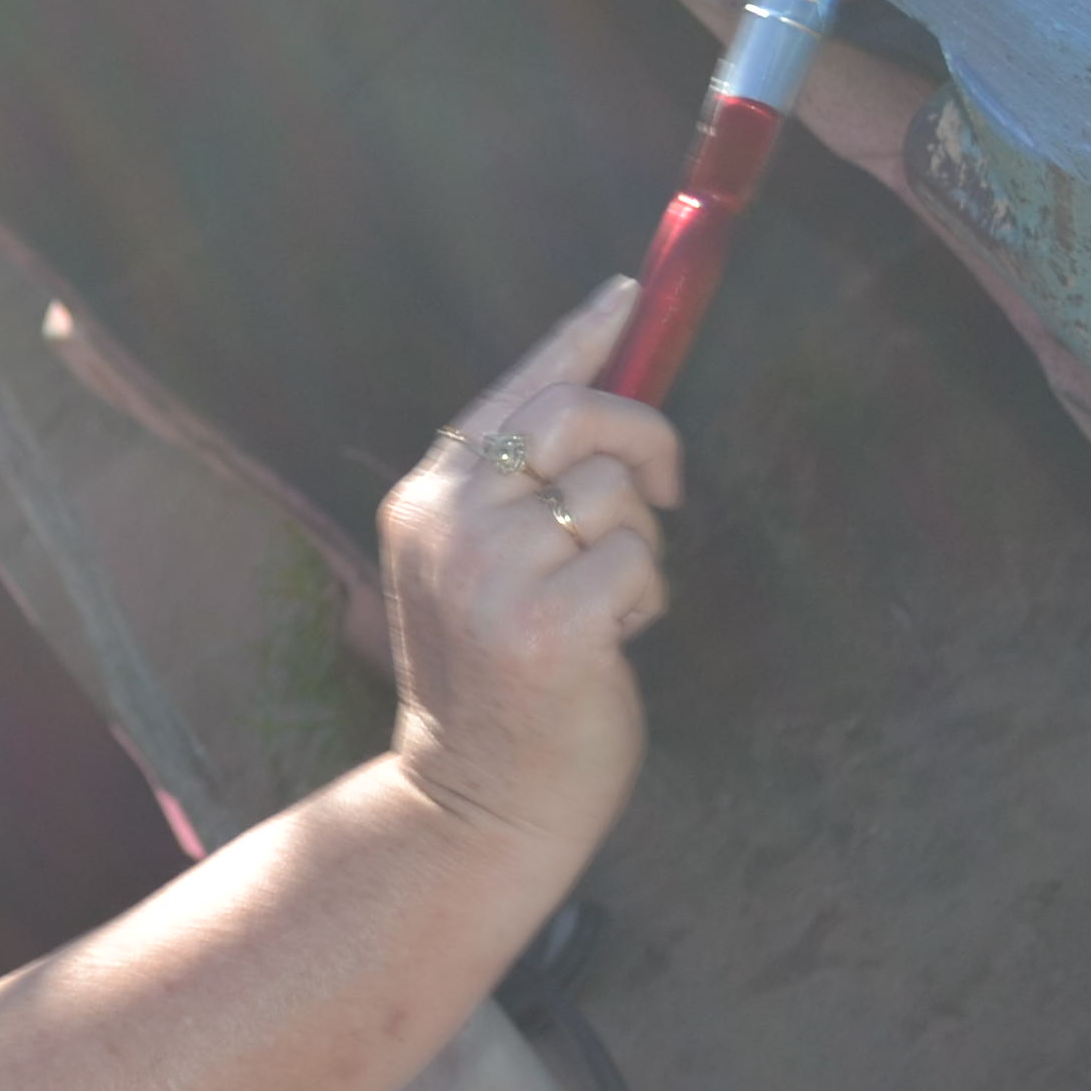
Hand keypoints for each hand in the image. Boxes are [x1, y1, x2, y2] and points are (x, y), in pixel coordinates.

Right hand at [379, 278, 677, 857]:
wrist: (474, 798)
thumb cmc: (496, 681)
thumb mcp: (474, 566)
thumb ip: (515, 492)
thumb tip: (608, 411)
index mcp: (425, 497)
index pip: (515, 386)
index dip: (581, 334)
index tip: (630, 292)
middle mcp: (449, 519)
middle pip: (579, 414)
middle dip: (646, 441)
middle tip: (665, 492)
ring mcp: (492, 570)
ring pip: (621, 494)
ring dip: (641, 548)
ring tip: (602, 606)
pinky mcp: (546, 623)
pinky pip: (641, 561)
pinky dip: (646, 599)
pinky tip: (610, 642)